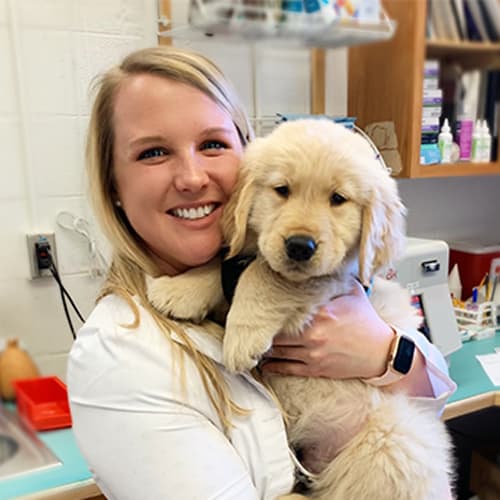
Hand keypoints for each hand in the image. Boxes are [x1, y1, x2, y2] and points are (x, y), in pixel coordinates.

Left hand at [260, 281, 393, 379]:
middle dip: (264, 331)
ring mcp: (313, 353)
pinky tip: (264, 364)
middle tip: (251, 327)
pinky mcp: (316, 368)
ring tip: (253, 343)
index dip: (271, 311)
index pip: (287, 312)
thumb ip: (335, 280)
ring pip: (279, 352)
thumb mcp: (353, 293)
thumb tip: (320, 266)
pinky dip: (273, 366)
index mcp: (322, 313)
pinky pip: (287, 368)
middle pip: (278, 333)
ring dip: (265, 349)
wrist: (382, 352)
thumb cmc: (367, 322)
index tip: (260, 309)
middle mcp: (314, 334)